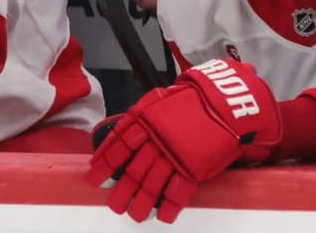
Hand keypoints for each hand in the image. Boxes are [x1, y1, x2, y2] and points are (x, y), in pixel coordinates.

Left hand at [87, 59, 280, 223]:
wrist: (221, 102)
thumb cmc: (188, 100)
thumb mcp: (158, 101)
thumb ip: (140, 118)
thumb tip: (124, 138)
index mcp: (144, 120)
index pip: (118, 145)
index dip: (105, 163)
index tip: (94, 177)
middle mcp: (156, 140)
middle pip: (133, 169)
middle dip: (121, 190)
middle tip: (113, 204)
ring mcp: (175, 155)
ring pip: (152, 184)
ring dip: (141, 202)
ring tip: (132, 214)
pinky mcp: (194, 168)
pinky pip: (179, 191)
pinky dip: (169, 206)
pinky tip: (161, 216)